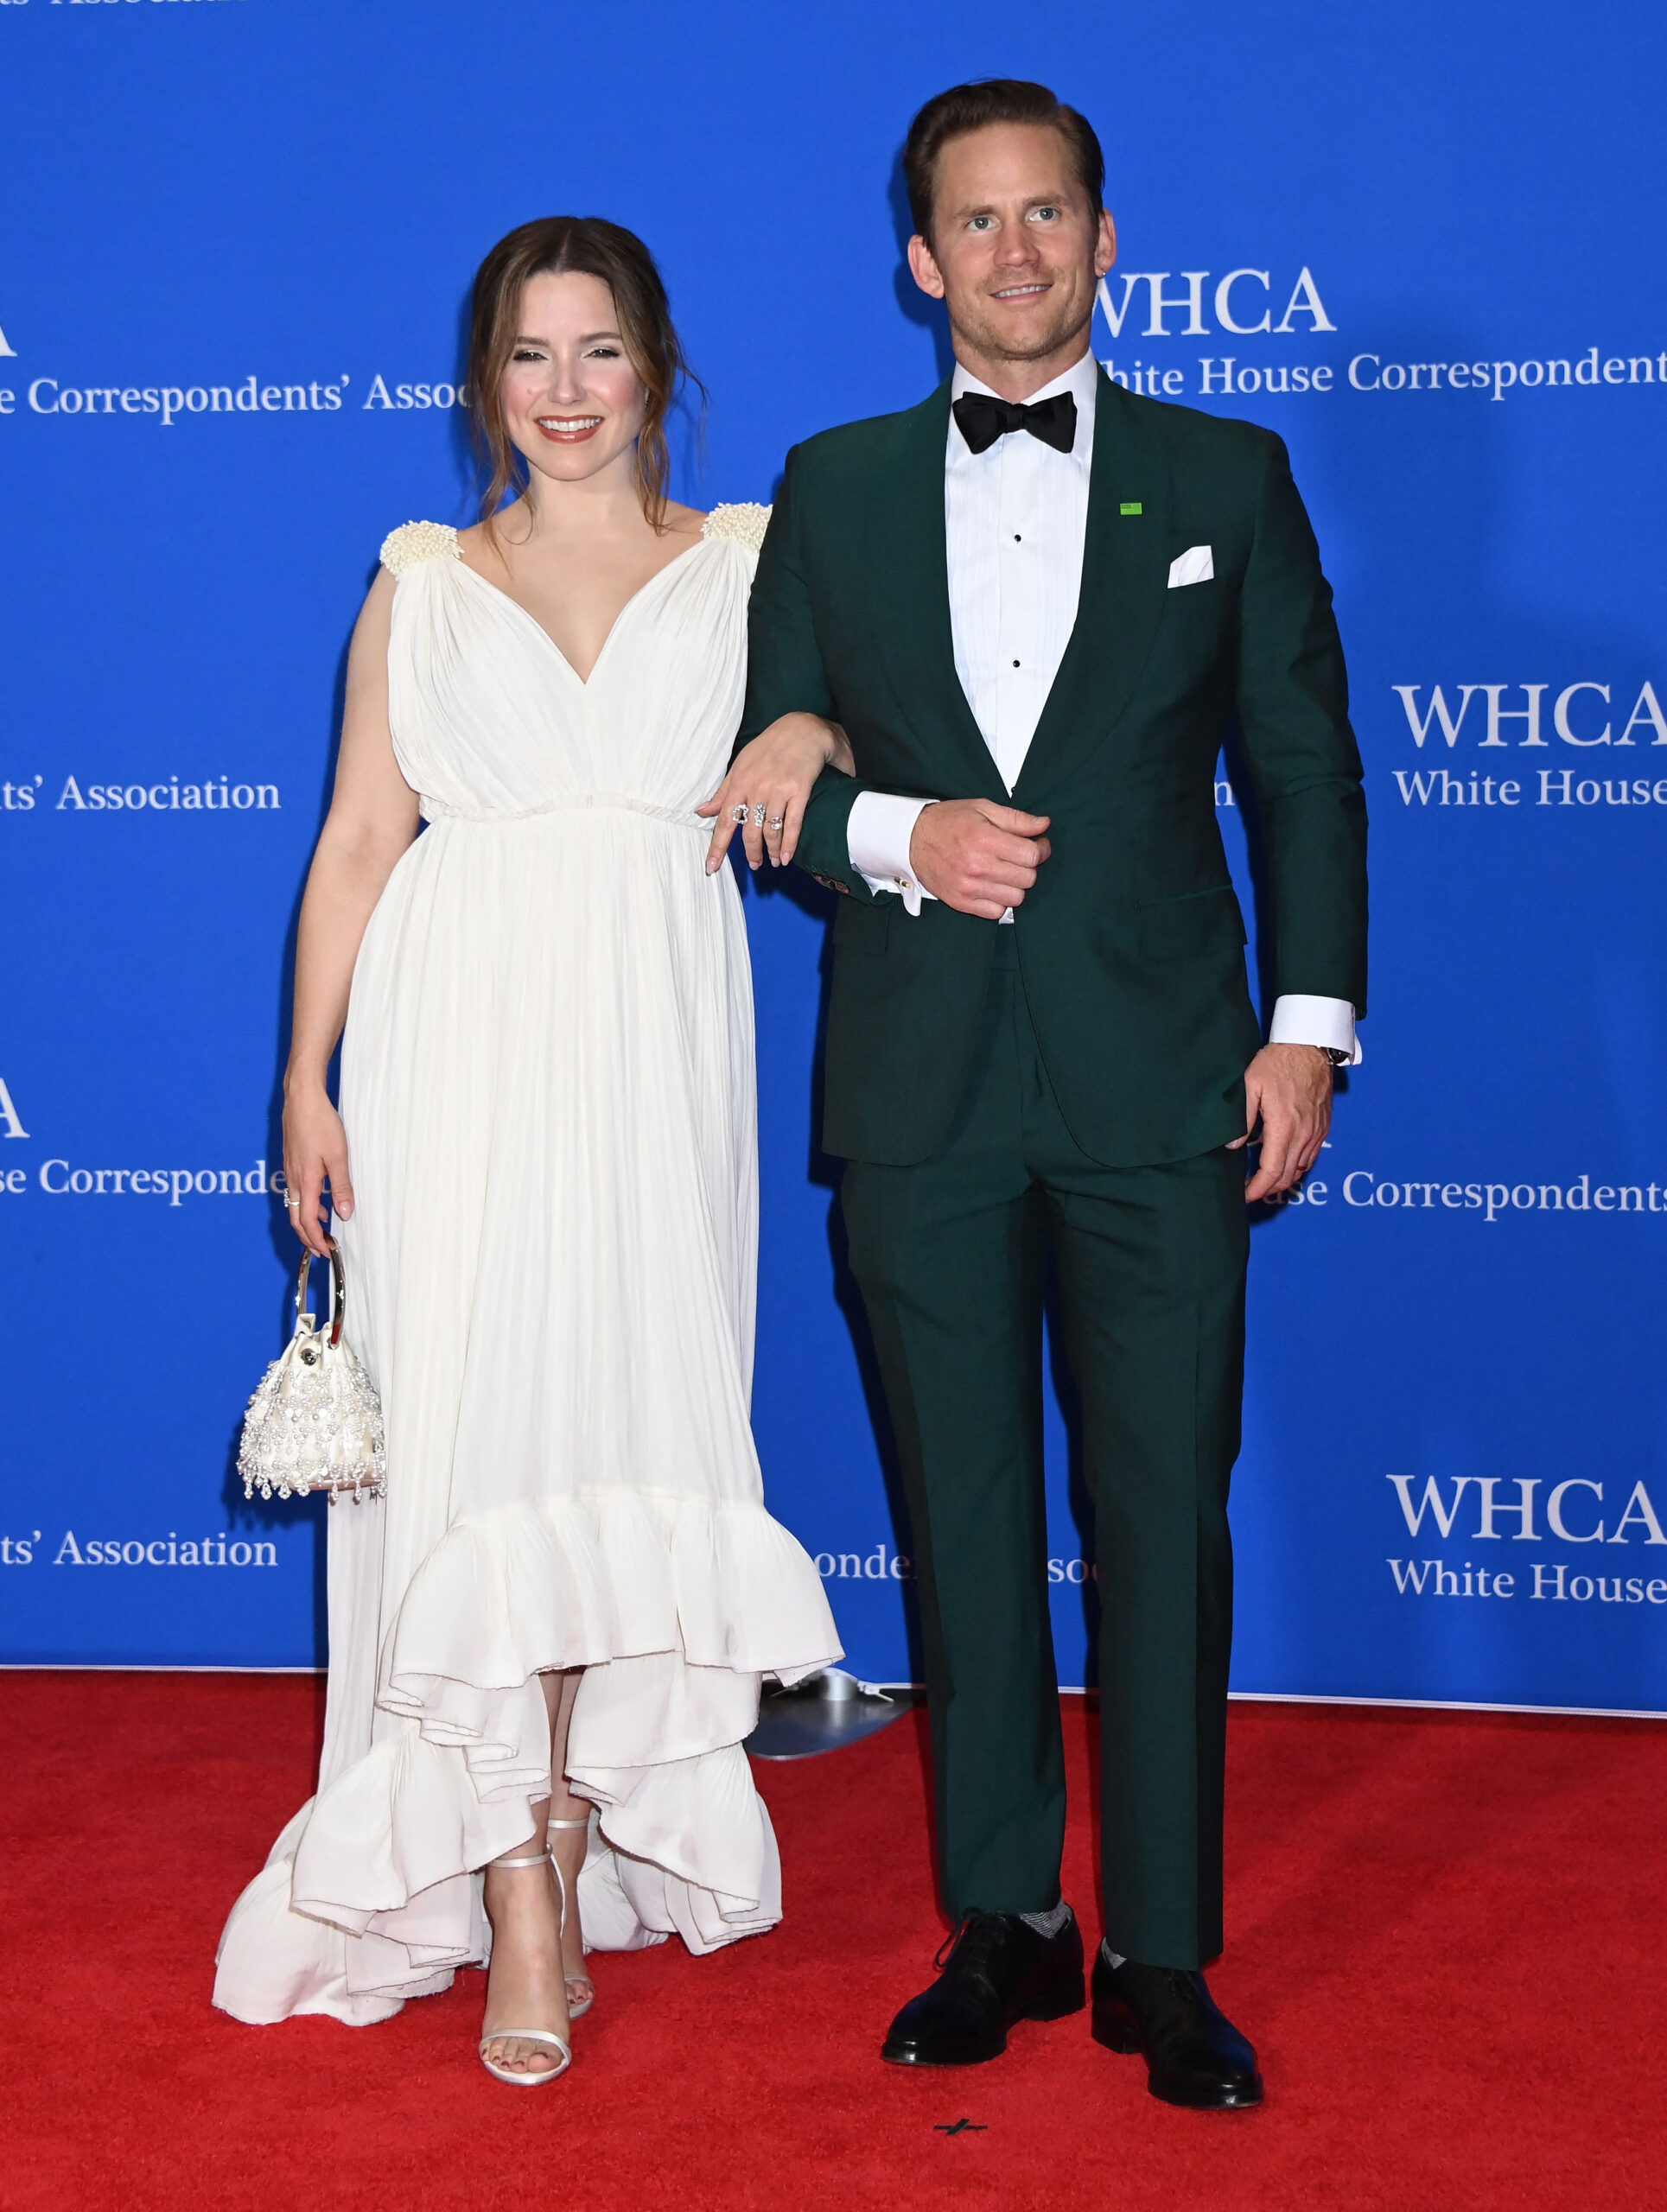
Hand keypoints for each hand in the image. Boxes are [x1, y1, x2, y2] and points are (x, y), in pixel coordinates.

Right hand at [281, 1080, 353, 1257]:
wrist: (301, 1098)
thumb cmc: (320, 1123)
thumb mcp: (338, 1156)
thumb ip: (340, 1187)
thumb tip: (344, 1215)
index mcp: (305, 1181)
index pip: (306, 1222)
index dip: (316, 1241)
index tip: (327, 1252)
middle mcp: (293, 1179)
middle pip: (296, 1219)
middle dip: (308, 1238)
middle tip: (323, 1249)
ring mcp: (290, 1170)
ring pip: (295, 1206)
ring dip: (307, 1222)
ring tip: (325, 1229)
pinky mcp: (292, 1162)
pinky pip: (296, 1192)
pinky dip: (306, 1205)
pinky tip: (321, 1200)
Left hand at [700, 714, 851, 873]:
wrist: (803, 730)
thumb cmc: (769, 748)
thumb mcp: (740, 766)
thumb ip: (723, 792)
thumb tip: (702, 811)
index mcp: (739, 783)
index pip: (724, 821)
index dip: (717, 847)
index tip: (712, 868)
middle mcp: (756, 788)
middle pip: (749, 831)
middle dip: (751, 853)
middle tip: (755, 865)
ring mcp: (778, 790)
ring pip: (771, 831)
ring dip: (771, 851)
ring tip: (773, 861)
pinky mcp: (799, 791)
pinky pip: (792, 824)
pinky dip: (789, 844)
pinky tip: (786, 857)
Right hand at [909, 798, 1051, 918]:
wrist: (911, 840)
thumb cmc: (947, 822)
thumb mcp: (983, 808)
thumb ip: (1016, 819)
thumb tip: (1043, 825)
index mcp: (984, 839)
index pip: (1031, 856)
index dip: (1041, 850)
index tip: (1038, 846)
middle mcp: (977, 866)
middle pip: (1027, 878)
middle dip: (1029, 867)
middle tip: (1021, 858)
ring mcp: (968, 887)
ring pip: (1015, 898)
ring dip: (1016, 886)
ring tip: (1006, 872)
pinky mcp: (960, 902)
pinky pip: (996, 912)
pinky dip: (1000, 901)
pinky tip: (993, 886)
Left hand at [1232, 1044, 1332, 1202]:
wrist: (1310, 1046)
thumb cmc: (1278, 1062)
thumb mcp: (1251, 1085)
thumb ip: (1242, 1118)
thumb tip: (1232, 1147)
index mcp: (1284, 1127)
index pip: (1271, 1172)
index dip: (1256, 1189)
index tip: (1244, 1195)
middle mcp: (1303, 1135)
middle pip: (1286, 1177)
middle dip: (1266, 1189)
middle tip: (1249, 1189)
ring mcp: (1316, 1133)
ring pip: (1300, 1170)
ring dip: (1281, 1179)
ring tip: (1262, 1178)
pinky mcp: (1323, 1127)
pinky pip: (1310, 1157)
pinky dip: (1296, 1167)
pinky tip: (1283, 1162)